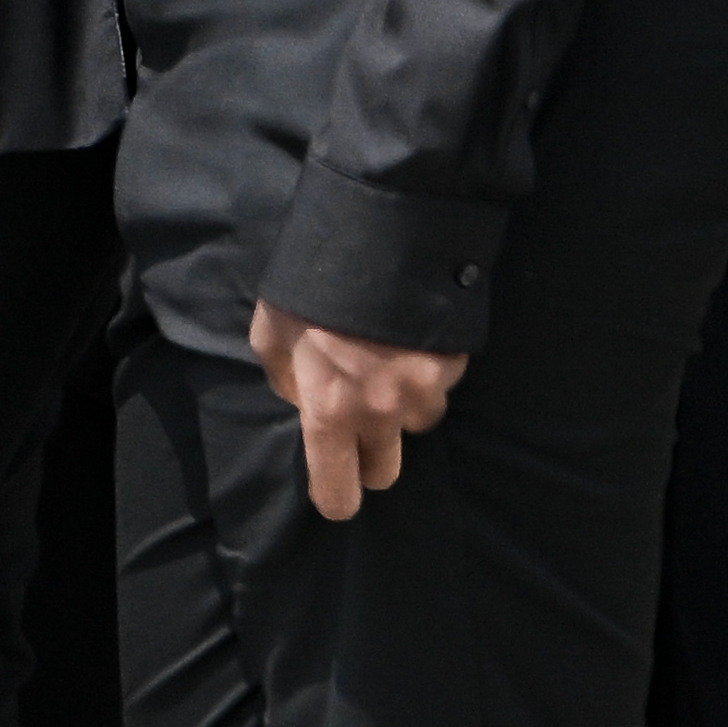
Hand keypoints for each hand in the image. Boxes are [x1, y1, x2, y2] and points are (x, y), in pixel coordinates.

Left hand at [248, 302, 461, 522]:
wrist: (382, 230)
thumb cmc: (313, 284)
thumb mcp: (272, 331)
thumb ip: (284, 378)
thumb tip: (301, 399)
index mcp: (331, 412)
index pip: (338, 492)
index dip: (336, 496)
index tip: (336, 486)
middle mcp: (382, 413)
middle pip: (384, 472)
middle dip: (370, 453)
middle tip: (358, 414)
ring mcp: (426, 389)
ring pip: (417, 423)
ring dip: (402, 405)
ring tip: (385, 358)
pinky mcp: (455, 363)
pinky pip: (440, 383)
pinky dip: (426, 369)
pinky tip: (408, 334)